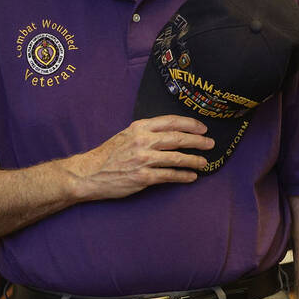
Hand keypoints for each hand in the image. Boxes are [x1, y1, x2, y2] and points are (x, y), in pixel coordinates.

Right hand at [68, 116, 213, 200]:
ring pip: (177, 158)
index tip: (203, 128)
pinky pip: (169, 175)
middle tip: (210, 143)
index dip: (190, 124)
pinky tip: (191, 177)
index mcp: (140, 127)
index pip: (171, 121)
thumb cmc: (108, 155)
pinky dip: (183, 176)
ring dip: (194, 160)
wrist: (88, 173)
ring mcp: (143, 159)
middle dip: (198, 141)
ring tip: (205, 162)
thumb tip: (171, 132)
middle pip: (178, 138)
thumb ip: (146, 131)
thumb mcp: (127, 135)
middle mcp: (143, 141)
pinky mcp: (143, 177)